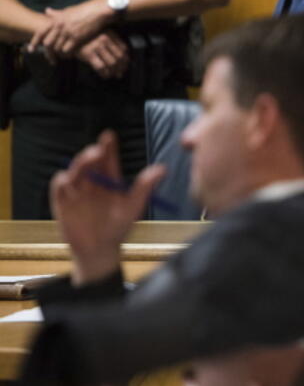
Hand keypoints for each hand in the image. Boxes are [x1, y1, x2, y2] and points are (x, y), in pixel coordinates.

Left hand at [29, 0, 112, 55]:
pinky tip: (70, 54)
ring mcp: (68, 32)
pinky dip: (67, 53)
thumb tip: (47, 10)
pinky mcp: (77, 38)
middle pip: (47, 43)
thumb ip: (56, 13)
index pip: (40, 32)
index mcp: (56, 19)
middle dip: (48, 52)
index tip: (31, 49)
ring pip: (57, 47)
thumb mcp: (67, 10)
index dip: (34, 42)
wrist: (97, 11)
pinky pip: (67, 49)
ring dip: (59, 53)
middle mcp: (60, 26)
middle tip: (50, 58)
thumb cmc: (83, 10)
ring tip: (62, 57)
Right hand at [50, 130, 165, 285]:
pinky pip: (59, 188)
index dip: (108, 147)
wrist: (101, 250)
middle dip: (93, 154)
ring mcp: (76, 191)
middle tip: (99, 150)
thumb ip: (145, 187)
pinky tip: (68, 179)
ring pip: (75, 171)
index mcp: (109, 179)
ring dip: (80, 164)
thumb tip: (162, 169)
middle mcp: (92, 181)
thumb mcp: (133, 207)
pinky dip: (62, 181)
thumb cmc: (119, 227)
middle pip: (90, 162)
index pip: (107, 159)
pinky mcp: (62, 202)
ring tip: (89, 159)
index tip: (109, 136)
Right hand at [76, 30, 129, 78]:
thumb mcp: (100, 36)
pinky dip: (105, 74)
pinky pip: (101, 67)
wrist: (67, 39)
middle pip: (119, 57)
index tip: (125, 66)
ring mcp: (97, 46)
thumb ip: (112, 43)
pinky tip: (105, 76)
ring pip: (112, 63)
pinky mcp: (88, 53)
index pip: (124, 49)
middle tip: (120, 73)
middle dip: (122, 67)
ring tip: (113, 75)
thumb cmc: (85, 39)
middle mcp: (105, 39)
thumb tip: (125, 58)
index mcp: (110, 34)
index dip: (126, 60)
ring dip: (114, 72)